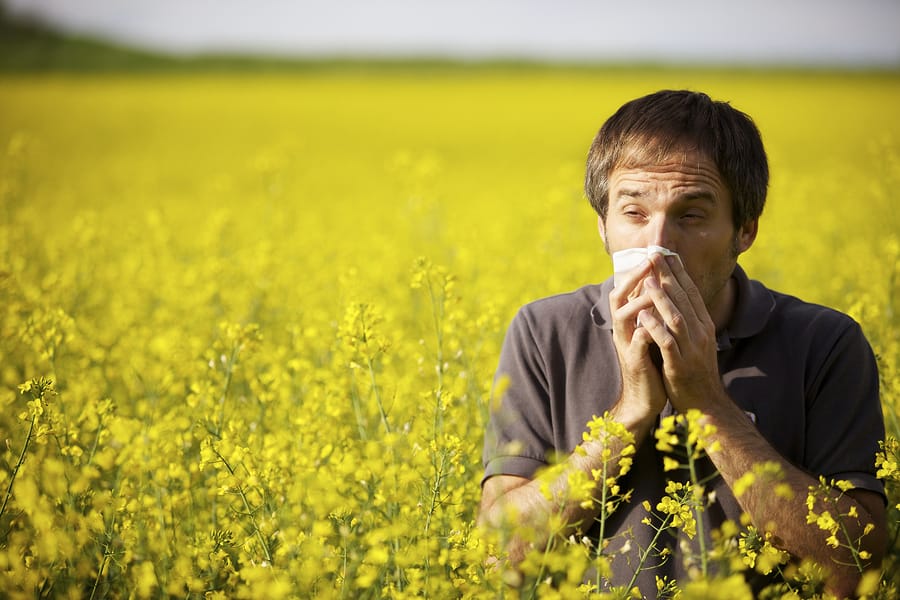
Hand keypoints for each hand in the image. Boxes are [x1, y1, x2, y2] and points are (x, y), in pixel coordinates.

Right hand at [608, 260, 667, 423]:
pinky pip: (637, 343)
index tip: (655, 253)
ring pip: (624, 316)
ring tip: (654, 288)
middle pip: (619, 296)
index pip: (628, 289)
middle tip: (649, 260)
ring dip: (639, 301)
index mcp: (629, 322)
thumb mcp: (651, 333)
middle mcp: (623, 329)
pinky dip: (645, 331)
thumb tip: (659, 287)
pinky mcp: (635, 362)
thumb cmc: (652, 364)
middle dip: (633, 277)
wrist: (645, 398)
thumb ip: (651, 313)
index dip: (639, 270)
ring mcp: (626, 345)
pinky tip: (656, 322)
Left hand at [638, 254, 723, 411]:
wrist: (705, 404)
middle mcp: (701, 334)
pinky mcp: (679, 366)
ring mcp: (691, 349)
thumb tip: (677, 299)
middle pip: (684, 299)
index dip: (679, 272)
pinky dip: (656, 328)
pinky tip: (644, 316)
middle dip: (669, 276)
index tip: (667, 254)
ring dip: (662, 298)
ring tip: (649, 279)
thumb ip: (688, 322)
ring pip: (676, 318)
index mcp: (704, 326)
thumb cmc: (695, 372)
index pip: (692, 293)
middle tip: (656, 254)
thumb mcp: (695, 342)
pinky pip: (667, 343)